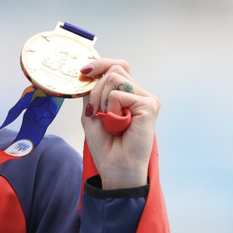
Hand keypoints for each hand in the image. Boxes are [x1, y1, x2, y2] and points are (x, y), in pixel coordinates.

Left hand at [79, 58, 159, 189]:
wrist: (115, 167)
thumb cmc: (105, 144)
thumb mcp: (91, 112)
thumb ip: (91, 91)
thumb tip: (89, 69)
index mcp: (127, 94)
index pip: (117, 66)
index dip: (100, 64)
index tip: (83, 71)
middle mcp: (138, 93)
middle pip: (114, 70)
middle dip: (96, 90)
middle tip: (99, 113)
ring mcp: (146, 98)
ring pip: (114, 78)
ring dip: (102, 101)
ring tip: (111, 121)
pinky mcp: (149, 105)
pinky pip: (118, 94)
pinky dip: (111, 109)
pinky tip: (120, 124)